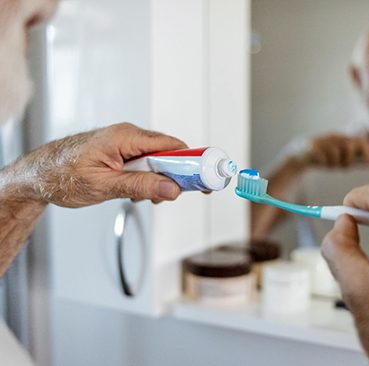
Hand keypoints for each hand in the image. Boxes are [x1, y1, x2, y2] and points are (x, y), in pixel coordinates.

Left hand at [12, 122, 186, 206]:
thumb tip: (171, 188)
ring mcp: (124, 144)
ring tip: (140, 197)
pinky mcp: (120, 152)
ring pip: (156, 160)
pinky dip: (145, 179)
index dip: (191, 161)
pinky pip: (143, 163)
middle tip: (168, 196)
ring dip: (156, 180)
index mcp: (126, 137)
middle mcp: (128, 136)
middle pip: (167, 153)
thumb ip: (140, 186)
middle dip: (173, 176)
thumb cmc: (61, 175)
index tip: (203, 177)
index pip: (171, 145)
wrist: (37, 175)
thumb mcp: (104, 185)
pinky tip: (133, 192)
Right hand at [304, 133, 368, 167]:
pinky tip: (321, 164)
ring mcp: (322, 140)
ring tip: (330, 166)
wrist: (299, 155)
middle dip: (349, 160)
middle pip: (349, 146)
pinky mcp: (312, 146)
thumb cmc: (323, 158)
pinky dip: (324, 163)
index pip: (360, 141)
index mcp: (342, 138)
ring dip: (334, 164)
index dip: (367, 153)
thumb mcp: (340, 157)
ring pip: (335, 153)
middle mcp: (334, 137)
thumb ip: (353, 158)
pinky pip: (323, 157)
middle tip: (343, 167)